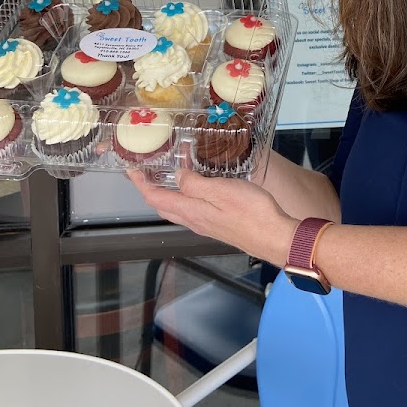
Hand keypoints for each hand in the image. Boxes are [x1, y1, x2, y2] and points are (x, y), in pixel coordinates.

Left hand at [126, 168, 298, 267]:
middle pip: (163, 206)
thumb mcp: (220, 191)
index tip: (131, 169)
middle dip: (150, 189)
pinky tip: (196, 187)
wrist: (275, 237)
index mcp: (191, 211)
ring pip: (177, 209)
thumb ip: (194, 184)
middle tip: (146, 171)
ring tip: (169, 174)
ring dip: (167, 192)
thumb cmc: (251, 212)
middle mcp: (194, 221)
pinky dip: (185, 196)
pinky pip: (192, 209)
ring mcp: (206, 225)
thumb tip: (176, 175)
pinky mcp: (218, 225)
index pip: (156, 198)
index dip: (140, 184)